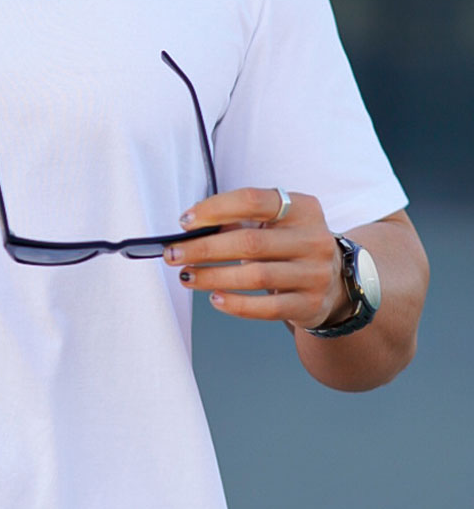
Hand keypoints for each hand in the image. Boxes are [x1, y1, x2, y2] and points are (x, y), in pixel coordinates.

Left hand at [164, 187, 348, 330]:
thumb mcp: (277, 224)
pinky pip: (266, 308)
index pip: (253, 200)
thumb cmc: (291, 247)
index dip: (215, 208)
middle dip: (204, 248)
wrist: (335, 283)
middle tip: (174, 254)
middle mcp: (313, 239)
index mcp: (303, 208)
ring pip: (255, 276)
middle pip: (250, 242)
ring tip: (187, 276)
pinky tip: (214, 298)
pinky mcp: (309, 304)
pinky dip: (236, 304)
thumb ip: (241, 221)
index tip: (185, 221)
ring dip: (213, 276)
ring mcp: (315, 274)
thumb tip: (191, 229)